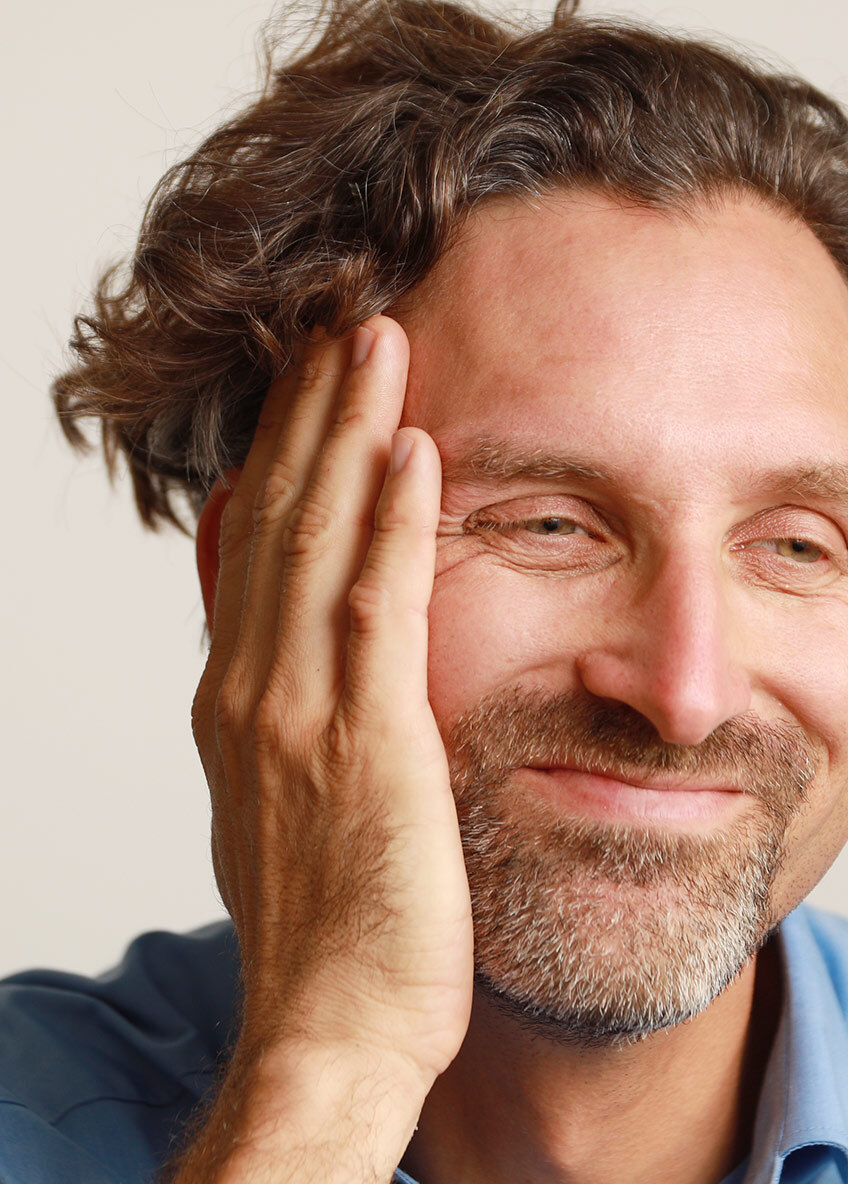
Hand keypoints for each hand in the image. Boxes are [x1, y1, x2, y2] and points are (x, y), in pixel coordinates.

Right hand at [176, 316, 472, 1180]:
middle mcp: (253, 691)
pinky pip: (376, 607)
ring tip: (371, 344)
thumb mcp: (284, 804)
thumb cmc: (324, 925)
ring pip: (317, 540)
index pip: (256, 549)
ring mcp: (300, 712)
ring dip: (346, 433)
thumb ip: (286, 719)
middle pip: (278, 521)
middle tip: (335, 325)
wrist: (329, 1025)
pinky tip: (407, 450)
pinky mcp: (365, 741)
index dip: (280, 457)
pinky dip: (389, 522)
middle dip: (307, 413)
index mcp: (238, 702)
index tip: (305, 388)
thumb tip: (295, 662)